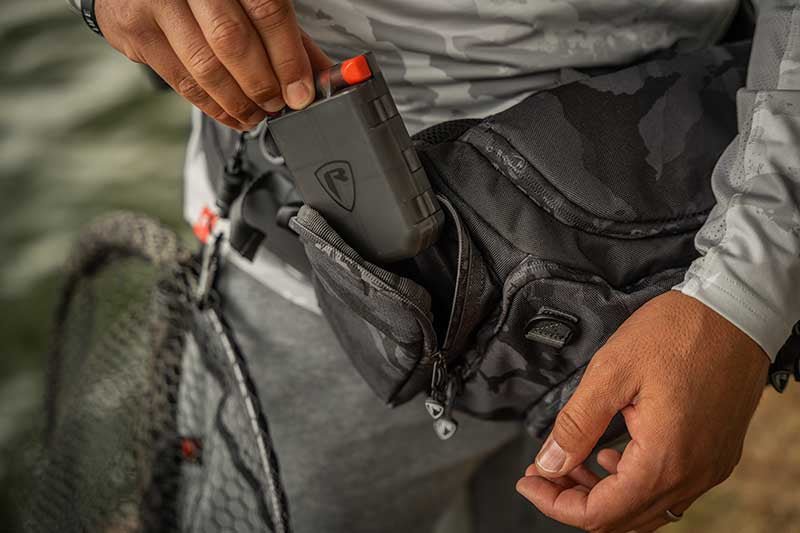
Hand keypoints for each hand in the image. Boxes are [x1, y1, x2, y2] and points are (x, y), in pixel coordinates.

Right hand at [95, 0, 331, 130]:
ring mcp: (156, 3)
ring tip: (256, 115)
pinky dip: (212, 106)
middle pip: (232, 42)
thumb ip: (284, 33)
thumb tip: (319, 75)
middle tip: (277, 104)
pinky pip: (181, 81)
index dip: (288, 58)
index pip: (266, 11)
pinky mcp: (135, 32)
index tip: (301, 91)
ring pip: (204, 68)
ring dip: (238, 102)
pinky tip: (232, 113)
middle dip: (261, 84)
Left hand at [516, 291, 768, 531]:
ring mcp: (709, 468)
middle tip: (544, 470)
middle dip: (574, 499)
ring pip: (645, 508)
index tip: (529, 482)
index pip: (600, 513)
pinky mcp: (716, 455)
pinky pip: (669, 490)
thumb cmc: (677, 332)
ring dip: (603, 492)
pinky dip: (632, 482)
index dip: (555, 504)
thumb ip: (576, 424)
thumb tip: (547, 464)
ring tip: (572, 460)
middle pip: (622, 518)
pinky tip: (612, 454)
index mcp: (665, 458)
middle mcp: (693, 475)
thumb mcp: (611, 371)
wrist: (736, 310)